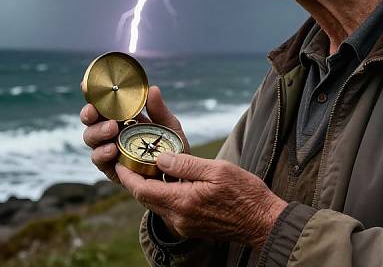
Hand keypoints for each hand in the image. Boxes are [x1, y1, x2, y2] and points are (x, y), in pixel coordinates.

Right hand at [80, 85, 189, 183]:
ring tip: (112, 129)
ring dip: (97, 132)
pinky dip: (102, 153)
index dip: (93, 94)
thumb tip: (153, 88)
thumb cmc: (171, 145)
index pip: (104, 102)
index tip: (85, 84)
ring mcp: (109, 148)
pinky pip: (99, 160)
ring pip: (91, 138)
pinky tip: (112, 149)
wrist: (177, 174)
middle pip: (91, 119)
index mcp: (123, 115)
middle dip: (88, 113)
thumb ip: (159, 110)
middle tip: (94, 111)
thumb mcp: (169, 125)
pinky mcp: (111, 167)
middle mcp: (112, 130)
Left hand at [116, 153, 287, 248]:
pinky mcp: (191, 226)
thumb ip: (186, 164)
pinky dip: (162, 194)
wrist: (263, 221)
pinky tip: (168, 180)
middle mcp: (179, 218)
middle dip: (135, 180)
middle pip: (146, 198)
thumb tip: (161, 157)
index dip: (128, 176)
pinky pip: (169, 209)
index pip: (143, 190)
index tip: (119, 162)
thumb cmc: (245, 193)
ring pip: (156, 204)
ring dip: (149, 187)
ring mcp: (185, 224)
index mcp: (183, 202)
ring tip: (146, 165)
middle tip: (130, 159)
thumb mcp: (217, 170)